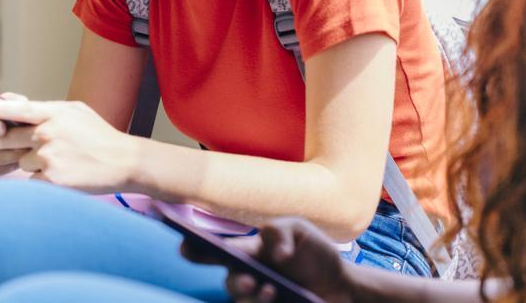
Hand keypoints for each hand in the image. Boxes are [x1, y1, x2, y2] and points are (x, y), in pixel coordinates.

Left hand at [0, 94, 141, 192]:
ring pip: (20, 162)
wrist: (124, 161)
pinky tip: (64, 175)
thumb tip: (12, 101)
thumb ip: (42, 107)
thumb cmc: (98, 135)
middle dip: (7, 146)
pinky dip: (41, 181)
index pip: (12, 109)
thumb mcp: (74, 111)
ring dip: (31, 165)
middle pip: (6, 139)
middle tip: (24, 147)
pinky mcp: (52, 179)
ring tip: (60, 162)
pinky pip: (30, 181)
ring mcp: (48, 156)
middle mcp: (47, 132)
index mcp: (52, 112)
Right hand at [183, 217, 355, 302]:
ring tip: (272, 289)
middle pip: (230, 282)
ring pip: (245, 302)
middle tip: (249, 280)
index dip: (193, 248)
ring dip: (257, 297)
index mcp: (247, 252)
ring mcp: (259, 299)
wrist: (341, 283)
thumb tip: (275, 253)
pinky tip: (280, 297)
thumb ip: (280, 230)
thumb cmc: (313, 252)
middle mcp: (248, 277)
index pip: (213, 250)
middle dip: (236, 282)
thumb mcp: (299, 229)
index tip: (184, 246)